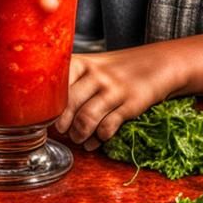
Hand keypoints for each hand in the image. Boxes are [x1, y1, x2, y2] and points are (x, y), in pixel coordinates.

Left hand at [54, 46, 181, 150]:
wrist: (156, 64)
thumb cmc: (117, 69)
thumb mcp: (93, 66)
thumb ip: (73, 83)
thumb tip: (53, 112)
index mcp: (83, 63)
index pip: (58, 85)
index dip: (50, 105)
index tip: (46, 116)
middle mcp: (97, 74)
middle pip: (70, 104)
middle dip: (63, 123)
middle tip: (63, 131)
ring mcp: (115, 89)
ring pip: (87, 118)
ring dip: (79, 134)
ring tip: (78, 138)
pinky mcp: (131, 104)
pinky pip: (108, 127)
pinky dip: (99, 138)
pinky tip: (97, 140)